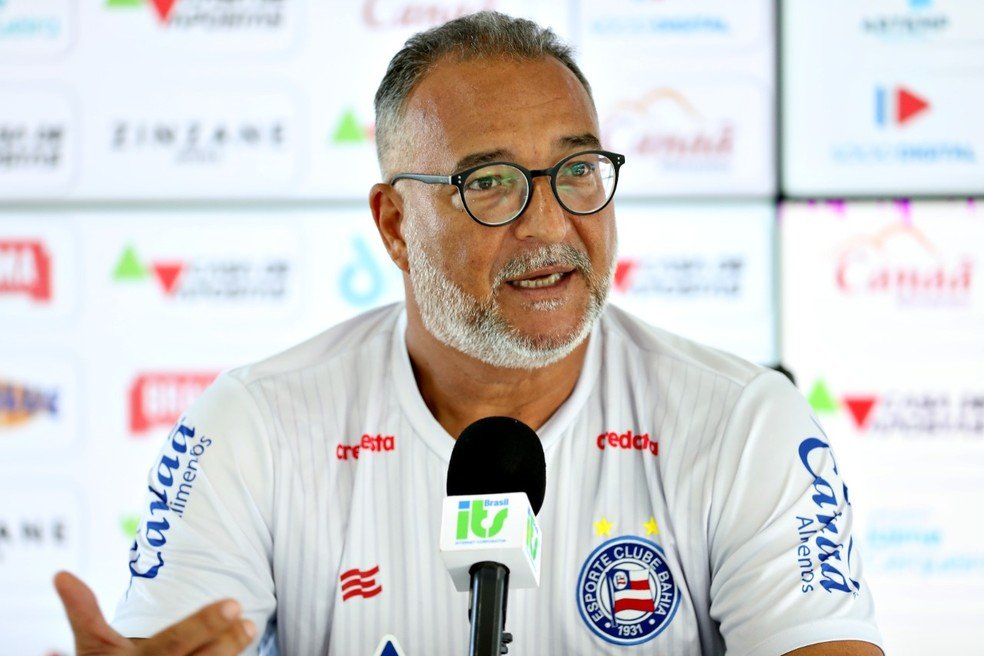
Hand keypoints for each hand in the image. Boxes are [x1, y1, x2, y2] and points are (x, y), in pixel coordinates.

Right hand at [54, 571, 256, 654]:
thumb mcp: (91, 648)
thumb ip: (83, 612)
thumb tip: (60, 573)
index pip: (174, 640)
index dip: (202, 624)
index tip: (233, 603)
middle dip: (225, 641)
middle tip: (247, 616)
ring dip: (231, 653)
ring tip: (251, 627)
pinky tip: (250, 653)